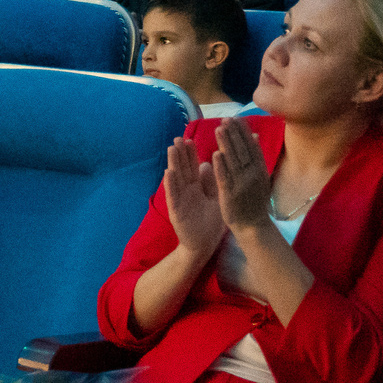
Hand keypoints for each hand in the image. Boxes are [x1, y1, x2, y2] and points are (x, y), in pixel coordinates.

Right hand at [161, 136, 224, 256]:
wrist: (203, 245)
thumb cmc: (210, 223)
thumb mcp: (214, 199)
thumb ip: (210, 183)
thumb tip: (206, 163)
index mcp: (196, 188)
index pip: (192, 167)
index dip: (190, 154)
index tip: (189, 139)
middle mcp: (186, 191)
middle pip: (182, 169)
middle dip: (180, 154)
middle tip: (178, 138)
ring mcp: (180, 200)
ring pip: (176, 178)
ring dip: (173, 163)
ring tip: (172, 148)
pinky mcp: (176, 210)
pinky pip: (173, 195)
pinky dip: (170, 184)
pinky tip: (169, 172)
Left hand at [208, 113, 275, 230]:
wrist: (253, 226)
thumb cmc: (254, 200)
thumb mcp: (259, 176)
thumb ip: (256, 157)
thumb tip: (255, 135)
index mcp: (259, 169)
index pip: (252, 147)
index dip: (244, 132)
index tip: (236, 118)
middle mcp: (252, 175)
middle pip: (242, 151)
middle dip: (234, 134)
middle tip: (226, 118)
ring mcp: (241, 184)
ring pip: (233, 161)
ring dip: (226, 144)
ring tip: (219, 128)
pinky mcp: (230, 194)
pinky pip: (225, 178)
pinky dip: (221, 166)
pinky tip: (215, 154)